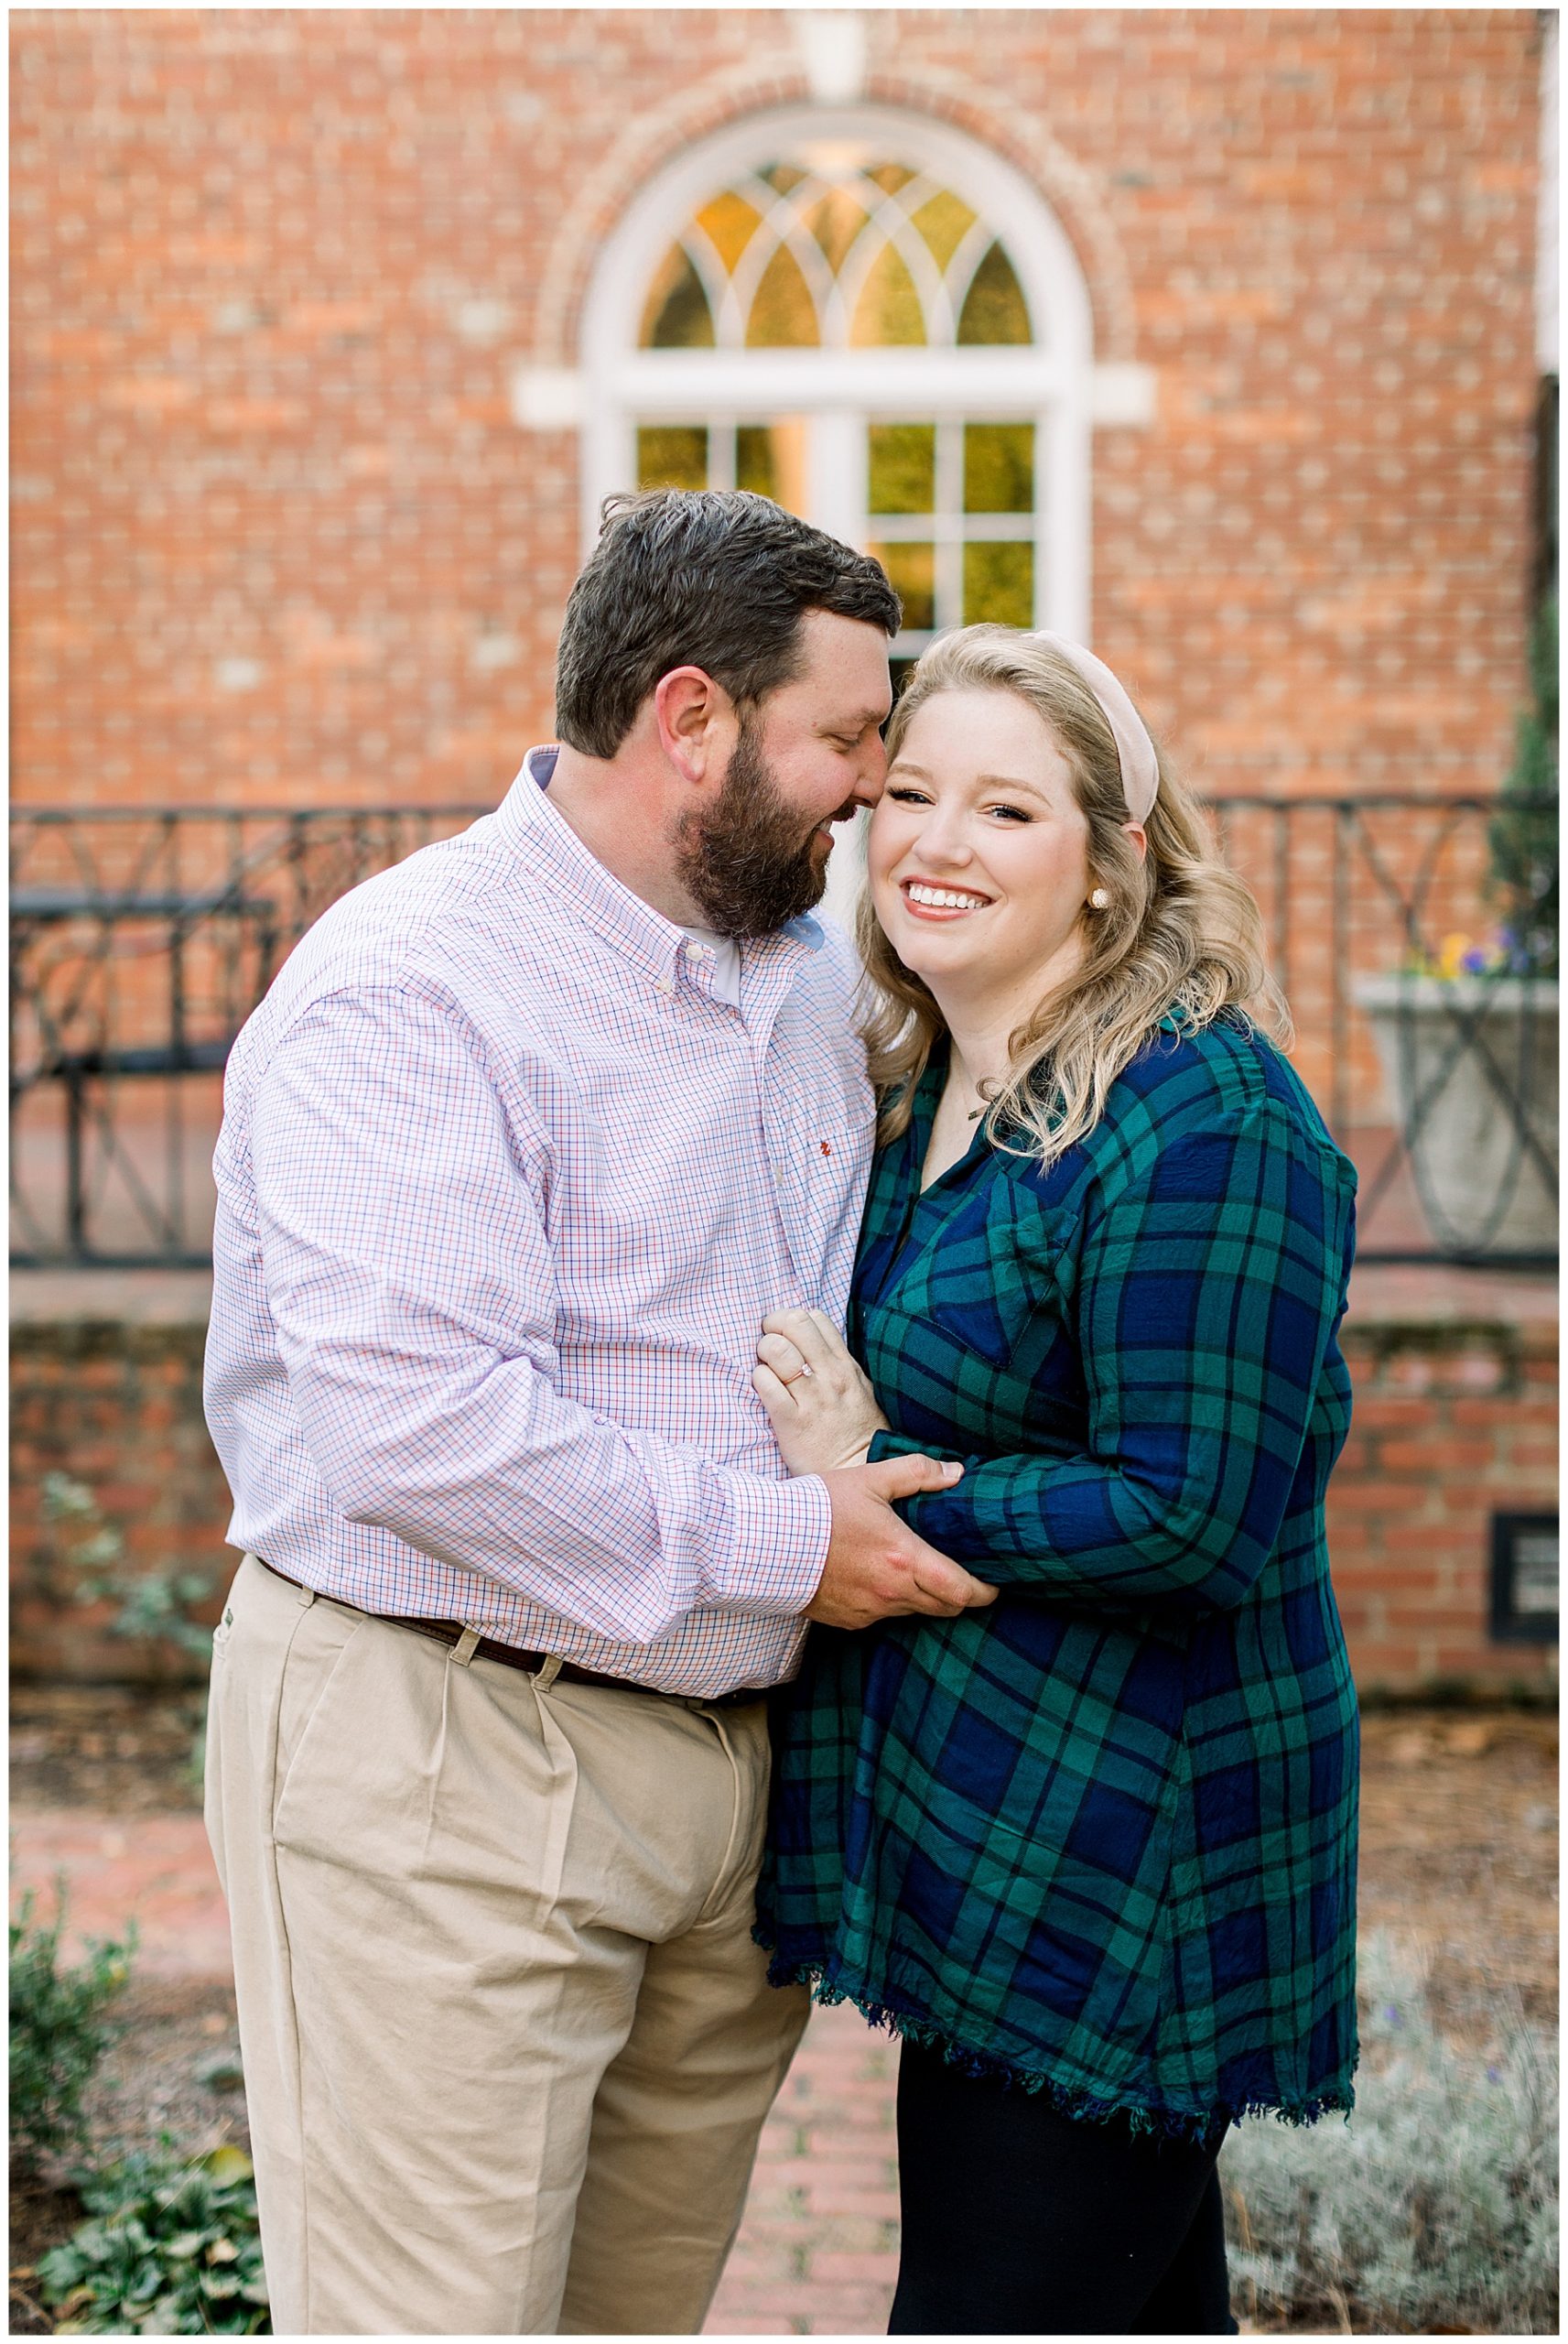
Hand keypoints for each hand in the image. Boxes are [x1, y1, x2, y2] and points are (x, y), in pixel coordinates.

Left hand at [753, 1306, 889, 1473]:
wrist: (860, 1474)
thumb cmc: (857, 1435)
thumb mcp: (861, 1391)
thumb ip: (840, 1365)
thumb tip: (816, 1343)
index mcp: (845, 1366)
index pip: (815, 1318)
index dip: (792, 1320)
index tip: (784, 1335)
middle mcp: (830, 1376)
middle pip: (794, 1323)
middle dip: (773, 1327)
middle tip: (767, 1344)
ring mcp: (812, 1398)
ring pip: (777, 1349)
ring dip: (764, 1353)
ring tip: (765, 1367)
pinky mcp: (792, 1421)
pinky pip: (766, 1384)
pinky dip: (759, 1380)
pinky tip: (763, 1389)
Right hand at [807, 1453, 997, 1628]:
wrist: (765, 1543)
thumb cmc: (817, 1509)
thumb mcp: (870, 1479)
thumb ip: (916, 1473)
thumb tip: (955, 1473)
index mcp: (904, 1558)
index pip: (962, 1590)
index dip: (985, 1591)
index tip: (993, 1583)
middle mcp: (892, 1593)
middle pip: (945, 1607)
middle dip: (959, 1595)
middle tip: (960, 1575)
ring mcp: (870, 1611)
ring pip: (913, 1612)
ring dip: (922, 1595)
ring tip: (914, 1570)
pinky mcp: (849, 1621)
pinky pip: (882, 1615)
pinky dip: (889, 1601)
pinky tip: (875, 1577)